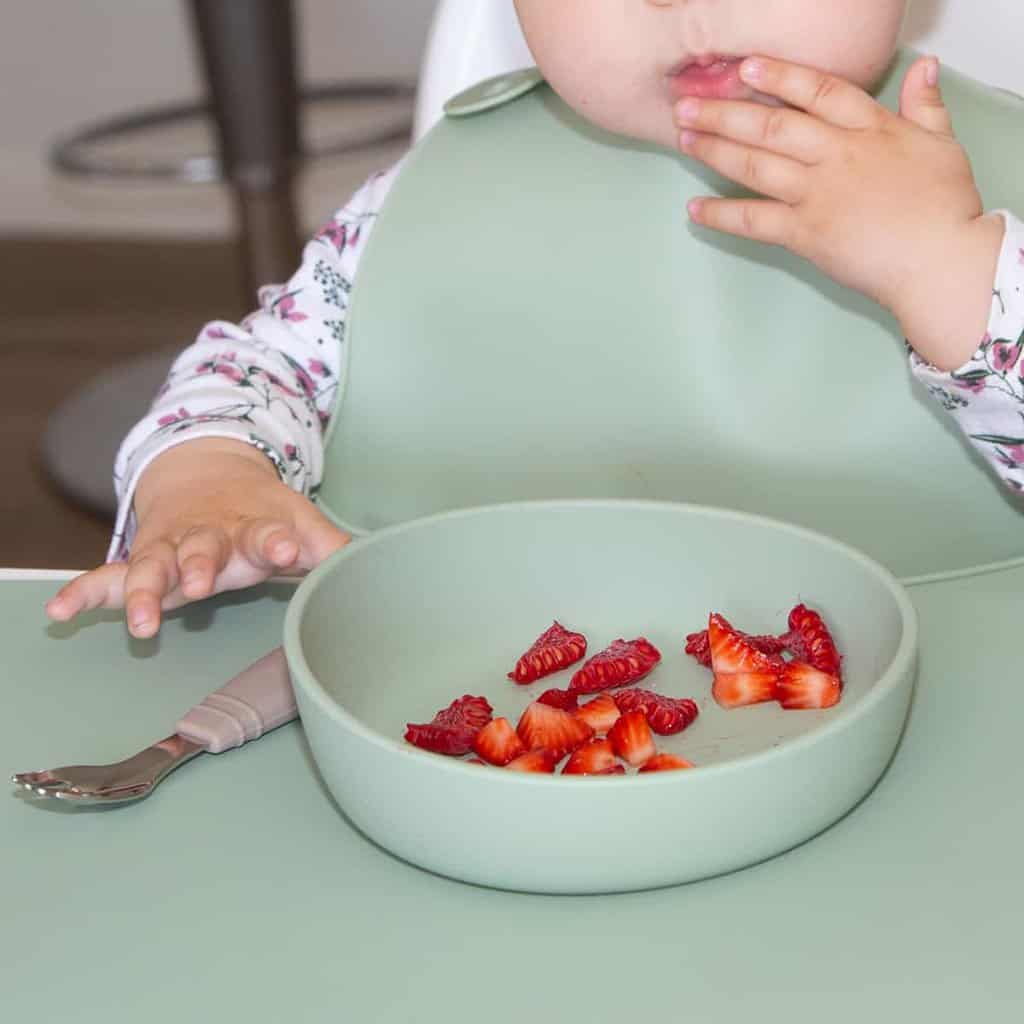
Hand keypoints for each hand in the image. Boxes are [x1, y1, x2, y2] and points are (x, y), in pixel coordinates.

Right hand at [46, 438, 348, 637]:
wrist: (208, 474)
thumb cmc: (261, 512)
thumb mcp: (299, 522)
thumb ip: (333, 547)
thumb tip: (379, 569)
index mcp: (254, 525)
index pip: (269, 532)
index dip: (280, 539)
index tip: (290, 545)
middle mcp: (210, 536)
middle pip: (204, 549)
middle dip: (202, 565)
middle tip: (204, 583)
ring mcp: (173, 547)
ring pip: (154, 566)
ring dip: (146, 590)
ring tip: (141, 620)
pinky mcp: (143, 558)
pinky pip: (109, 576)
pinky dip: (85, 592)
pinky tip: (61, 611)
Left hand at [675, 55, 1003, 370]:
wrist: (940, 260)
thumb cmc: (946, 208)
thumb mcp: (943, 144)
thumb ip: (925, 106)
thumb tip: (923, 68)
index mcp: (871, 129)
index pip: (819, 91)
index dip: (780, 76)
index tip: (746, 67)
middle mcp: (837, 155)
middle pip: (773, 125)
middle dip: (725, 112)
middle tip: (687, 105)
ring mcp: (817, 193)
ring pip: (757, 164)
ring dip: (716, 150)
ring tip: (684, 139)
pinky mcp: (805, 233)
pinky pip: (754, 220)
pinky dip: (721, 215)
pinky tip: (694, 211)